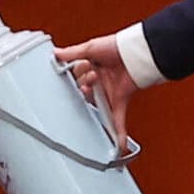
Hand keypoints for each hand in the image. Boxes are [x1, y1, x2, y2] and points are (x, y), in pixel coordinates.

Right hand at [51, 34, 138, 149]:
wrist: (137, 52)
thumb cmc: (117, 46)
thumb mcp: (90, 48)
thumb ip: (72, 53)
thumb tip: (56, 54)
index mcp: (91, 68)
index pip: (76, 78)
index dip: (74, 76)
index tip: (69, 73)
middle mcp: (100, 82)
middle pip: (83, 92)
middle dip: (84, 85)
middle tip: (89, 78)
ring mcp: (109, 93)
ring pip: (95, 104)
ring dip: (90, 99)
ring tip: (90, 89)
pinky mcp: (120, 100)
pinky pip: (117, 119)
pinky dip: (118, 133)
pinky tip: (117, 147)